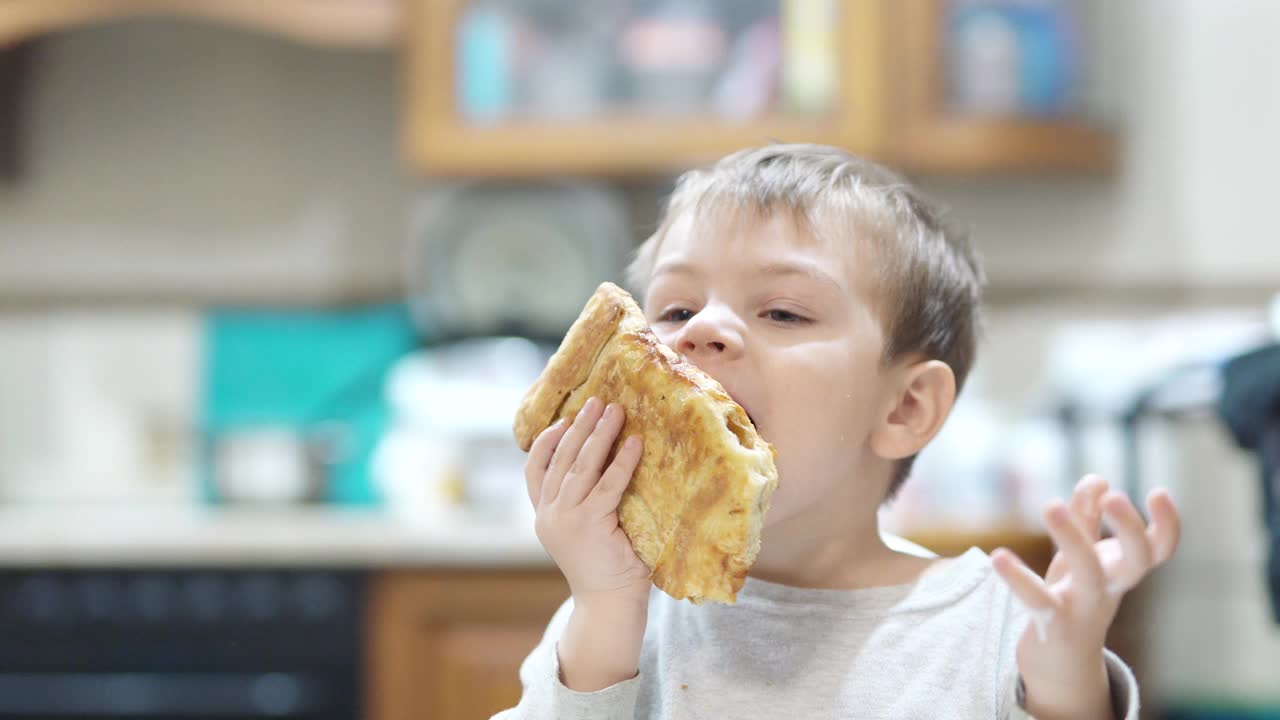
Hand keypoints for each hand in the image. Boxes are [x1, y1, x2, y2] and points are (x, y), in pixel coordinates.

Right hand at [525, 396, 651, 605]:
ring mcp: (567, 519)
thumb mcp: (586, 530)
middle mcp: (549, 515)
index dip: (547, 442)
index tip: (563, 420)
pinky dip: (621, 461)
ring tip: (613, 410)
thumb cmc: (607, 568)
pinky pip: (608, 484)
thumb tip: (606, 461)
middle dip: (578, 427)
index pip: (535, 471)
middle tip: (595, 401)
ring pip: (580, 466)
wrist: (609, 605)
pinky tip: (633, 443)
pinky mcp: (590, 524)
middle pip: (559, 459)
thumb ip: (584, 502)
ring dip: (598, 434)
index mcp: (544, 516)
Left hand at [991, 474, 1180, 719]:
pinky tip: (999, 555)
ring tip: (1051, 504)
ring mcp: (1083, 607)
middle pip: (1135, 559)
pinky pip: (1037, 600)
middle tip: (1115, 495)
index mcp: (1120, 570)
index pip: (1158, 548)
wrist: (1059, 663)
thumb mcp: (1082, 556)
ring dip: (1073, 537)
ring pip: (1087, 572)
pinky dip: (1018, 578)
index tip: (1158, 491)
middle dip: (1129, 527)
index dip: (1168, 523)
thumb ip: (1086, 517)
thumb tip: (1096, 480)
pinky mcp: (1051, 623)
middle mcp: (1109, 588)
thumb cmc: (1074, 598)